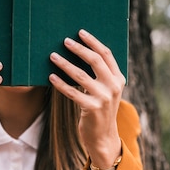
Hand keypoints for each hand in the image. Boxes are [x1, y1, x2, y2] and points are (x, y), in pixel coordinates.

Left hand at [49, 29, 124, 168]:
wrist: (103, 137)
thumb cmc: (100, 109)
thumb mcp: (106, 90)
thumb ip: (99, 74)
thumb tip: (80, 51)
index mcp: (119, 79)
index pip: (106, 54)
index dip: (93, 42)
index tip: (80, 32)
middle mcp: (114, 86)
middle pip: (95, 61)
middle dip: (79, 48)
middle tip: (64, 41)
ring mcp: (104, 98)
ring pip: (80, 75)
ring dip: (64, 64)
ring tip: (52, 56)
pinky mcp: (92, 109)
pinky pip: (72, 92)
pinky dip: (60, 83)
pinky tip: (51, 76)